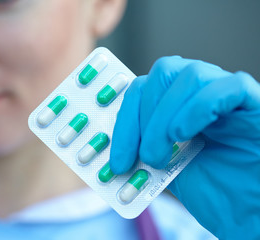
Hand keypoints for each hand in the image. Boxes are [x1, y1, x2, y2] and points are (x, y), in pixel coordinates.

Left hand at [109, 56, 259, 238]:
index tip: (117, 158)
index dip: (125, 120)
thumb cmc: (210, 189)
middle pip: (163, 72)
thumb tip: (110, 149)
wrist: (246, 210)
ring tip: (161, 156)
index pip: (143, 88)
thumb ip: (141, 148)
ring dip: (165, 117)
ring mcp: (227, 93)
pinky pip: (228, 88)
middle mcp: (200, 90)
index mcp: (176, 102)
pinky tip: (183, 133)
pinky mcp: (254, 103)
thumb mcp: (164, 166)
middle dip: (143, 116)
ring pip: (190, 75)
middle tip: (144, 157)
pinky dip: (198, 107)